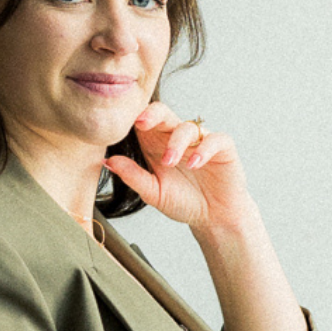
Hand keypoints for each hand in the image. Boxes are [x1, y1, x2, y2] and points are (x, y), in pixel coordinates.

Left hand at [103, 102, 253, 233]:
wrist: (213, 218)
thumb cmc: (183, 202)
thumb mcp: (153, 193)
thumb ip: (133, 176)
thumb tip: (109, 161)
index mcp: (156, 144)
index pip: (143, 120)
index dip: (133, 118)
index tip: (121, 124)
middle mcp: (177, 137)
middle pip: (164, 113)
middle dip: (152, 114)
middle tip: (141, 123)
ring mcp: (200, 141)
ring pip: (187, 127)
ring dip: (176, 142)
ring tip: (169, 162)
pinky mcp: (223, 148)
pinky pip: (215, 139)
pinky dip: (204, 149)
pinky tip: (195, 163)